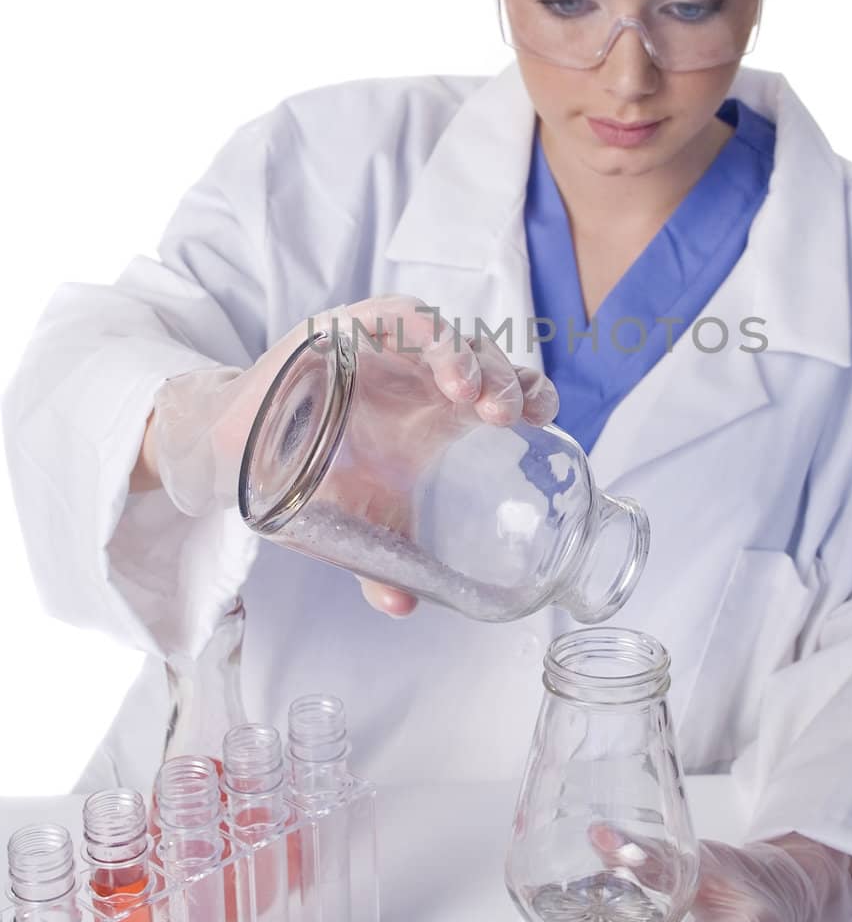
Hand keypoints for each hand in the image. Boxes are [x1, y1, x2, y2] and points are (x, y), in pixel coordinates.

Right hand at [149, 297, 557, 613]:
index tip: (545, 423)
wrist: (236, 446)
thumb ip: (383, 559)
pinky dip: (425, 334)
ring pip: (448, 333)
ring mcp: (387, 344)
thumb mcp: (355, 519)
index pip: (503, 389)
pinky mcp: (349, 326)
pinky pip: (397, 315)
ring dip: (467, 357)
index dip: (530, 395)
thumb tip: (402, 606)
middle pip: (485, 359)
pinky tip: (440, 367)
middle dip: (506, 381)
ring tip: (472, 395)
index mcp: (437, 408)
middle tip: (509, 416)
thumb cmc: (309, 472)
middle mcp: (420, 370)